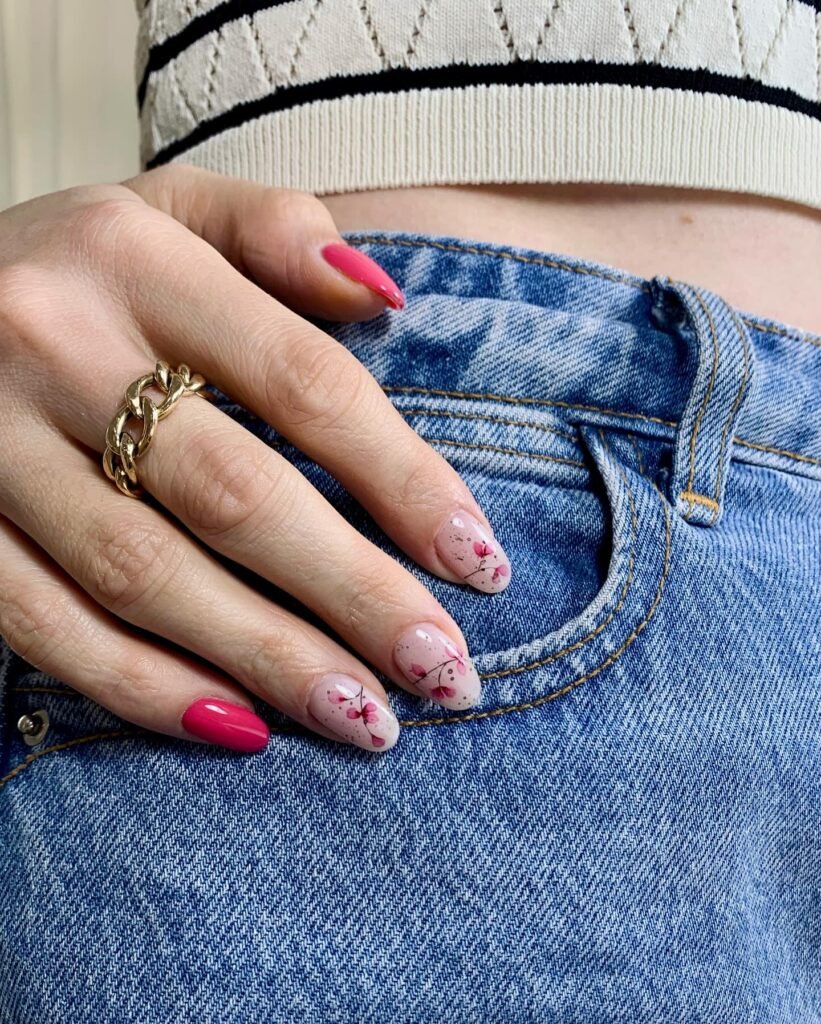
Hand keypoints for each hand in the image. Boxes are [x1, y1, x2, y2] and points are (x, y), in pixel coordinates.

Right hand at [0, 165, 510, 753]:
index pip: (305, 382)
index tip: (477, 560)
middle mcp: (53, 344)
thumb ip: (275, 230)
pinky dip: (141, 686)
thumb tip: (384, 301)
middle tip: (443, 671)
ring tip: (366, 719)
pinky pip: (43, 623)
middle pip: (235, 495)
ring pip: (144, 575)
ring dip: (266, 659)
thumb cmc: (76, 263)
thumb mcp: (170, 207)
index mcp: (134, 256)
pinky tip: (236, 727)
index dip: (402, 480)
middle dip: (353, 594)